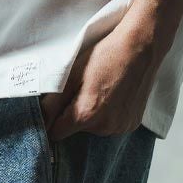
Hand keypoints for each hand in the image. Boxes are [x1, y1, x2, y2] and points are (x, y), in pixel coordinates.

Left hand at [43, 20, 160, 139]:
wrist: (141, 47)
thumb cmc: (106, 55)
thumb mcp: (71, 73)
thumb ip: (52, 102)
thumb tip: (40, 120)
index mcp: (85, 115)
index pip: (56, 134)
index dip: (53, 121)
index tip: (57, 109)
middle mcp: (104, 128)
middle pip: (77, 130)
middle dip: (75, 115)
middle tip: (84, 90)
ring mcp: (120, 128)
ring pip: (95, 129)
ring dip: (94, 115)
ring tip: (102, 91)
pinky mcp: (132, 124)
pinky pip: (112, 126)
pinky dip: (109, 115)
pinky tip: (114, 96)